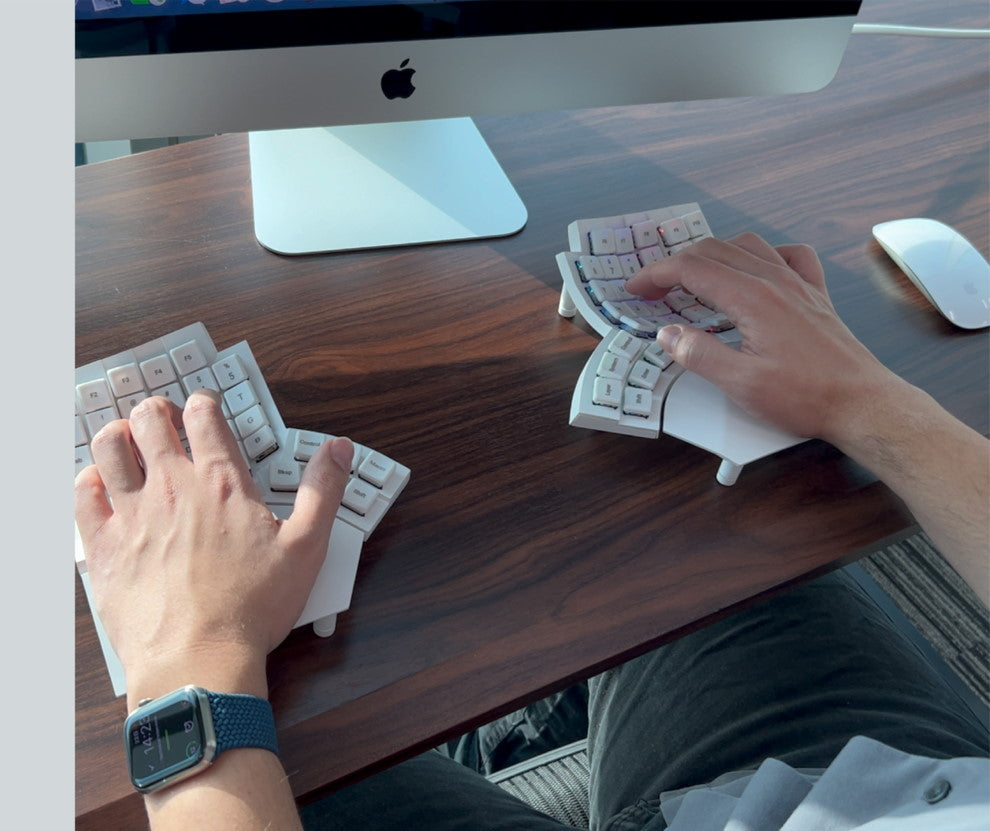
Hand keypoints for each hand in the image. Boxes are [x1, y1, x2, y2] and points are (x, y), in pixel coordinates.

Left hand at [74, 390, 352, 706]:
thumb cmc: (251, 607)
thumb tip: (338, 449)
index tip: (204, 407)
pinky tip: (97, 483)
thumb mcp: (307, 546)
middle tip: (163, 419)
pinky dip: (88, 479)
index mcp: (222, 483)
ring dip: (117, 434)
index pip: (204, 417)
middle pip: (150, 421)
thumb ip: (324, 490)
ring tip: (125, 439)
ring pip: (109, 449)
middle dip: (156, 411)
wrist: (197, 660)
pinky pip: (82, 496)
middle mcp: (172, 488)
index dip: (203, 403)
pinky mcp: (103, 547)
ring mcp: (132, 515)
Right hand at [624, 233, 897, 442]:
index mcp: (752, 299)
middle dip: (675, 264)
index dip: (656, 274)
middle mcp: (775, 281)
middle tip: (653, 289)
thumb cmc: (806, 396)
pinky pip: (787, 255)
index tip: (636, 288)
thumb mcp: (741, 384)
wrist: (860, 402)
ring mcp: (798, 284)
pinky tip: (754, 270)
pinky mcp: (814, 294)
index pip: (691, 268)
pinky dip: (761, 255)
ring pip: (747, 246)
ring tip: (692, 276)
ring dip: (712, 254)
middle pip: (714, 250)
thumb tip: (669, 334)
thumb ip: (699, 354)